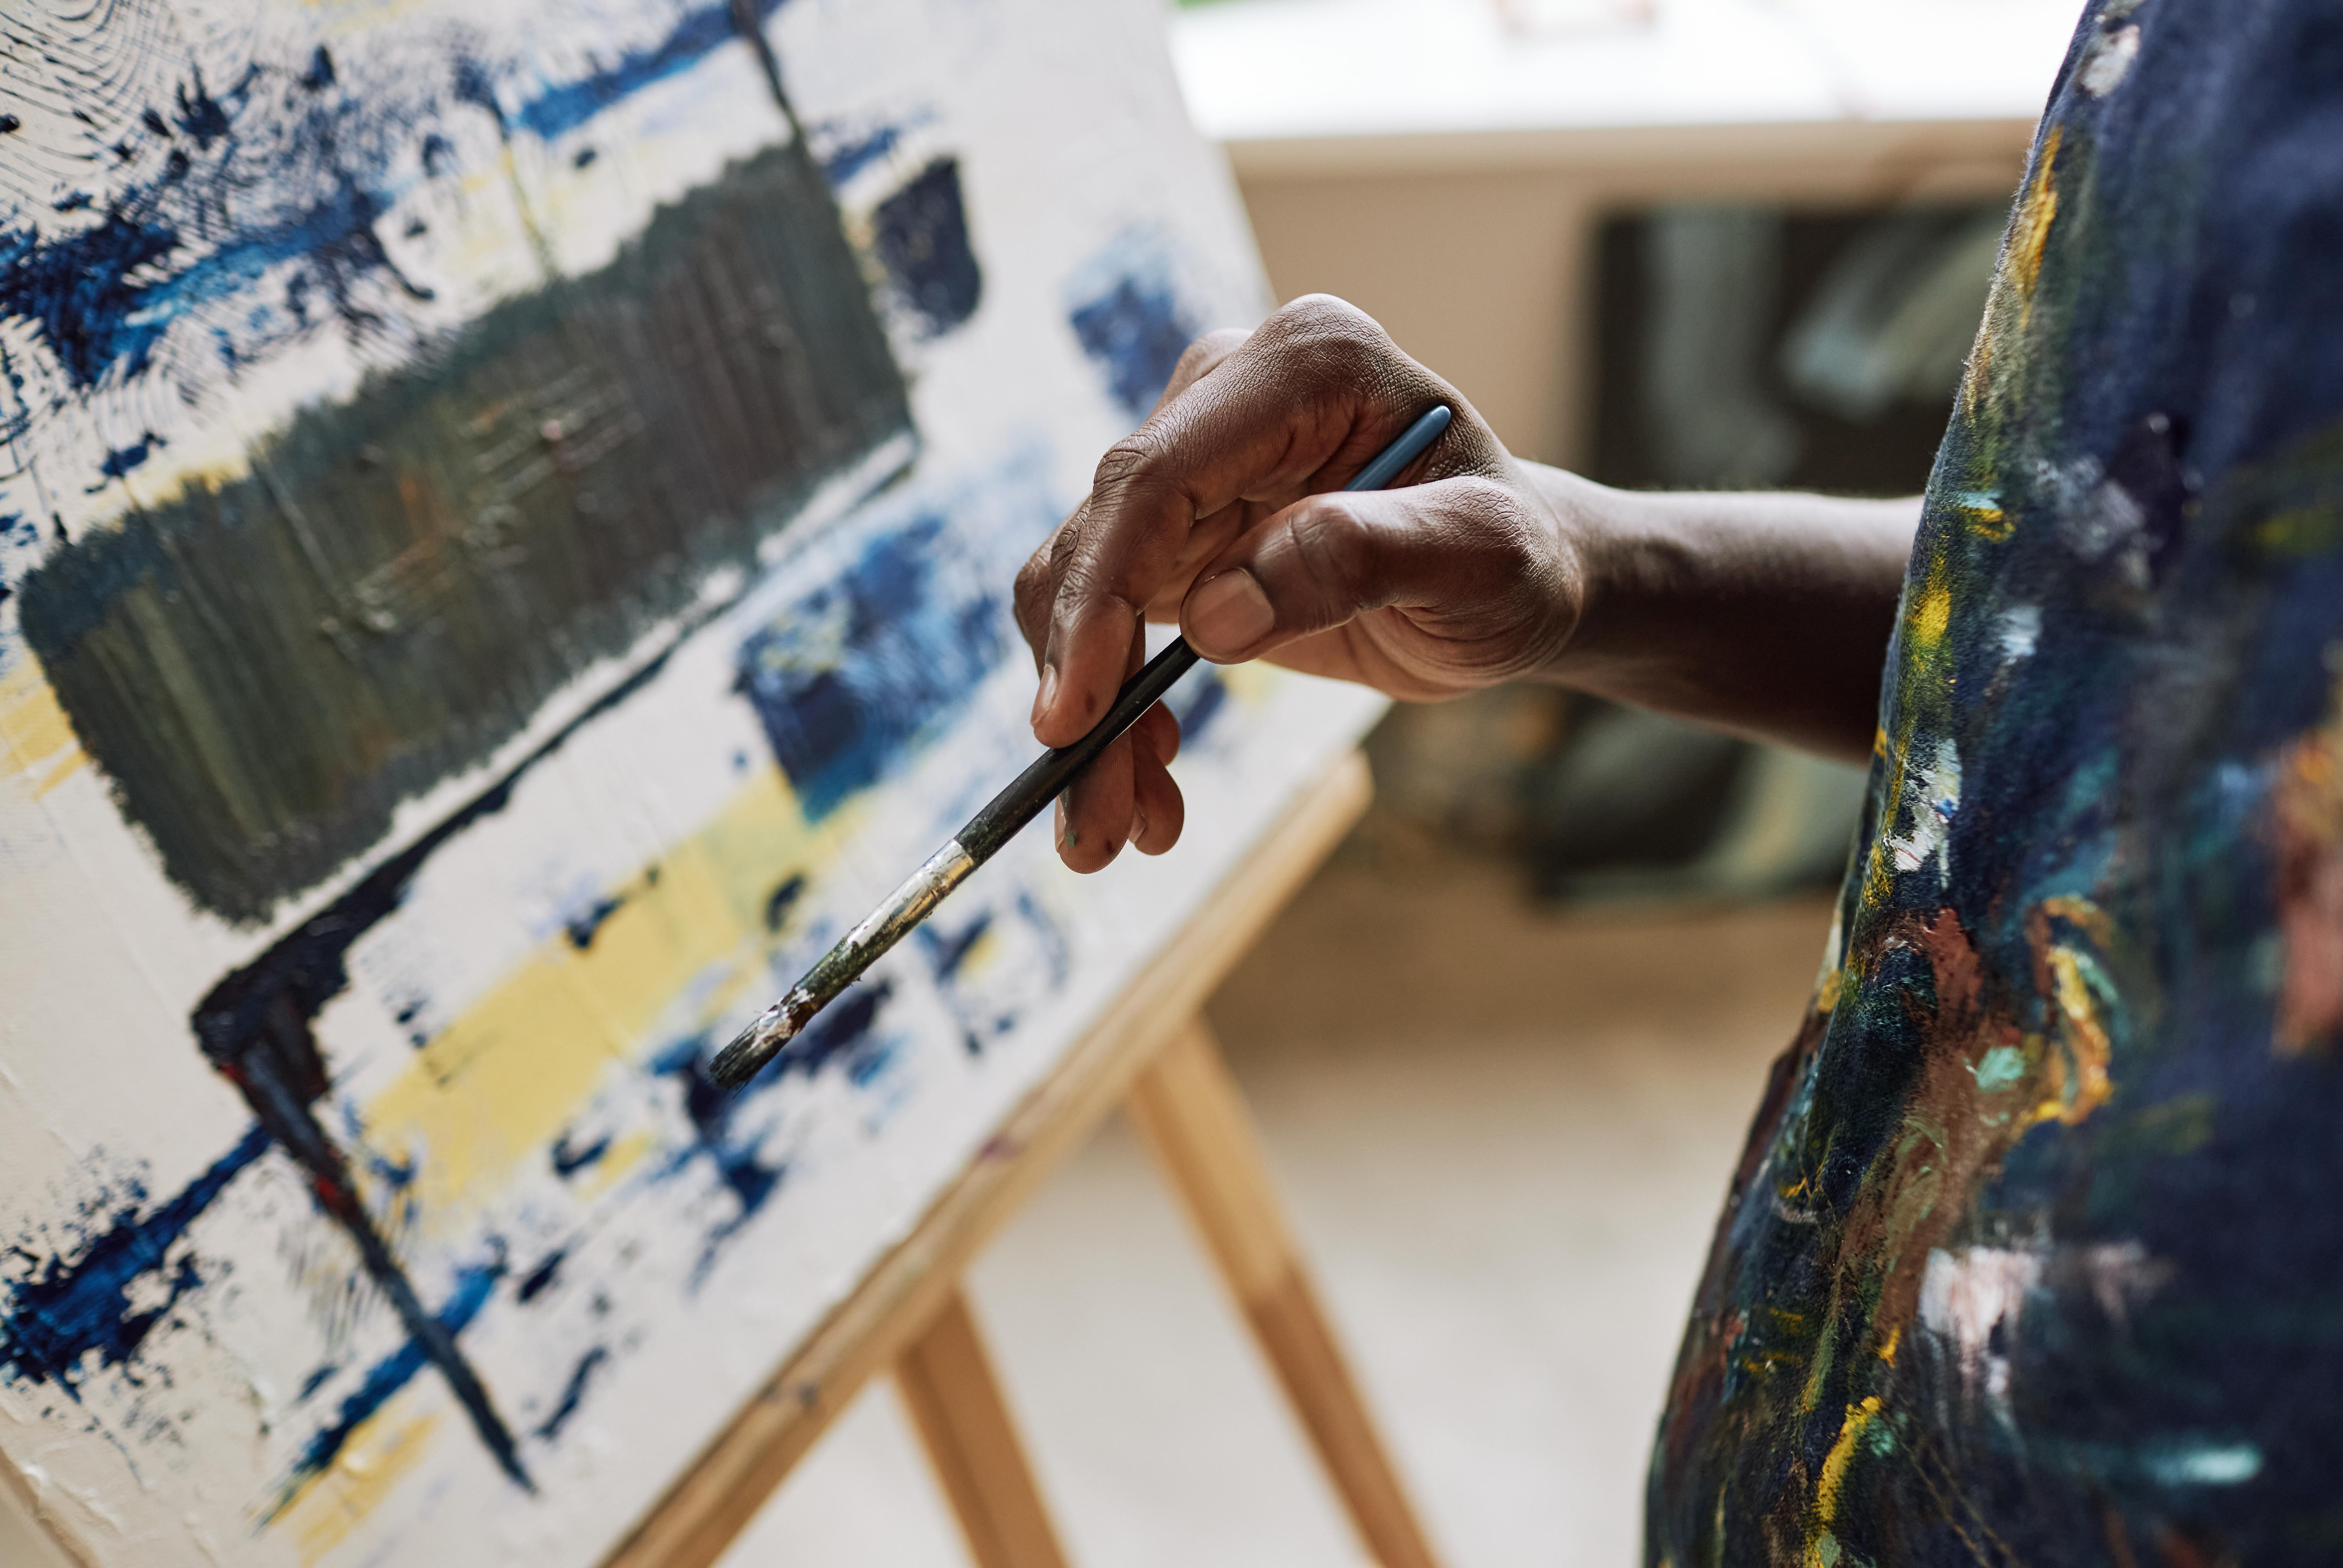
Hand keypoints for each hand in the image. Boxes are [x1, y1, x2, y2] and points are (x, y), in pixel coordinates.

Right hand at [1014, 295, 1583, 871]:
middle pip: (1102, 541)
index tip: (1072, 715)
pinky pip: (1104, 620)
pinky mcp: (1177, 531)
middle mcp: (1228, 395)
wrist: (1515, 584)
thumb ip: (1360, 558)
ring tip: (1123, 827)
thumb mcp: (1481, 559)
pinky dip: (1115, 708)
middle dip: (1083, 684)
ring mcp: (1193, 462)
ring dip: (1093, 716)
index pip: (1157, 478)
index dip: (1097, 597)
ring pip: (1083, 592)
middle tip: (1095, 825)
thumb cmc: (1516, 562)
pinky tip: (1151, 778)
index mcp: (1304, 366)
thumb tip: (1214, 615)